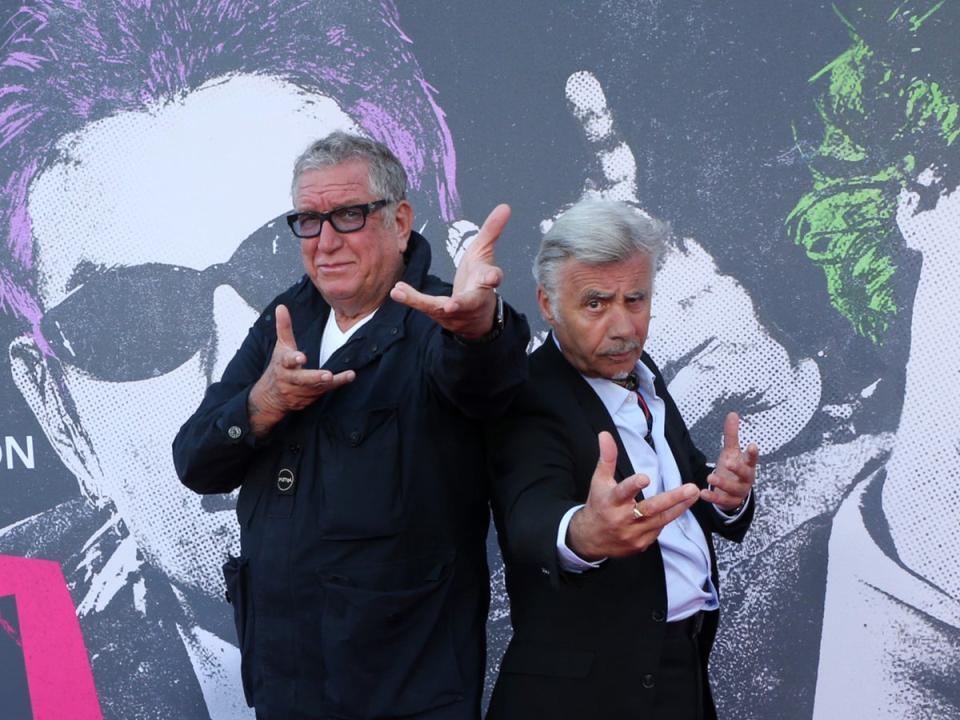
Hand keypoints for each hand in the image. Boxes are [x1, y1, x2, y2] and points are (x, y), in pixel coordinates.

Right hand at [247, 304, 354, 434]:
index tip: (302, 357)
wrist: (270, 397)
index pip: (287, 360)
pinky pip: (323, 392)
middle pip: (302, 378)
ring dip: (331, 382)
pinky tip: (349, 377)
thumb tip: (281, 306)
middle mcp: (290, 379)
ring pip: (316, 387)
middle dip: (315, 377)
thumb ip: (284, 327)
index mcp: (283, 364)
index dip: (294, 359)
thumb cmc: (278, 366)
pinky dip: (336, 385)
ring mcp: (299, 391)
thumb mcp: (280, 347)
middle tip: (327, 375)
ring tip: (347, 375)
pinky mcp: (308, 398)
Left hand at [391, 204, 509, 337]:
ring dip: (421, 302)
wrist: (477, 316)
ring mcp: (455, 310)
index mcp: (485, 282)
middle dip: (461, 303)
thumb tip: (505, 206)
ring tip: (401, 292)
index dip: (493, 277)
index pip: (491, 278)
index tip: (494, 277)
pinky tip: (396, 291)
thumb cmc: (480, 280)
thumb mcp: (485, 252)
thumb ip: (492, 231)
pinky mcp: (439, 314)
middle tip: (452, 305)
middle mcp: (472, 300)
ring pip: (439, 308)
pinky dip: (410, 299)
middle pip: (468, 301)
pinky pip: (424, 307)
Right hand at [568, 432, 699, 560]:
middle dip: (672, 499)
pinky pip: (658, 530)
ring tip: (694, 494)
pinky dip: (667, 518)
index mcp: (610, 502)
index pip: (622, 492)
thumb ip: (607, 458)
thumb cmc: (598, 504)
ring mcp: (632, 534)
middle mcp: (622, 519)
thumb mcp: (599, 481)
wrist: (591, 539)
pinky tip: (677, 508)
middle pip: (650, 509)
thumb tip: (605, 435)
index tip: (645, 477)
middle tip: (691, 488)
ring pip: (660, 520)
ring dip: (679, 507)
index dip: (633, 485)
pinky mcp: (641, 544)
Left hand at [700, 412, 758, 511]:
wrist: (733, 491)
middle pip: (745, 474)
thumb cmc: (733, 468)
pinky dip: (713, 498)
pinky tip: (702, 493)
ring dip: (722, 483)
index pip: (752, 458)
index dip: (753, 453)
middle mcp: (746, 479)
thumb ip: (732, 434)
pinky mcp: (729, 501)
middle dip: (738, 468)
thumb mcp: (732, 451)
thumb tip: (732, 414)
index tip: (752, 445)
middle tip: (728, 462)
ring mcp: (738, 491)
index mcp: (747, 465)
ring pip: (733, 489)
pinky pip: (722, 500)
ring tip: (710, 477)